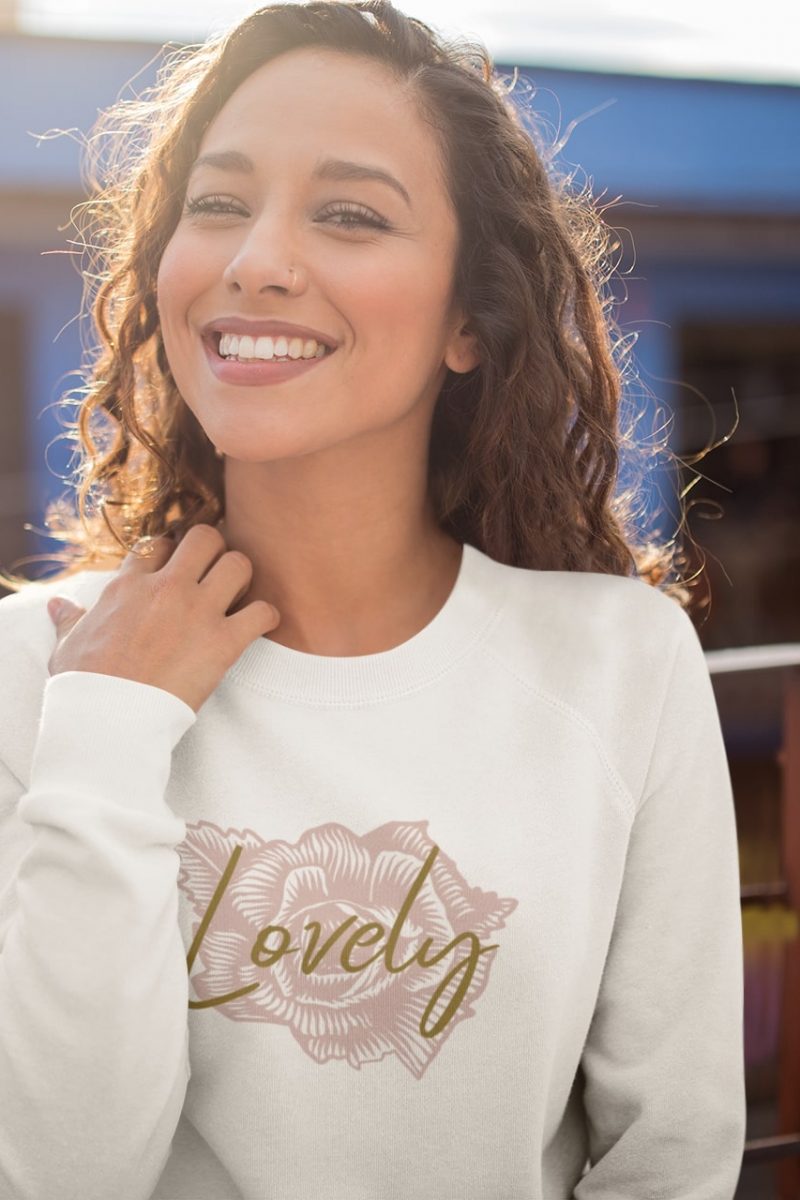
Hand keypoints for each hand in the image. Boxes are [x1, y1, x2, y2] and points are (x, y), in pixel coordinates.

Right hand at [46, 523, 279, 713]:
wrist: (107, 720)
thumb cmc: (84, 686)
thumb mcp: (68, 645)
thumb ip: (70, 619)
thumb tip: (57, 605)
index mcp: (127, 586)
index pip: (158, 544)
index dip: (171, 553)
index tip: (176, 568)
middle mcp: (165, 589)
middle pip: (205, 538)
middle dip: (214, 551)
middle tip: (214, 574)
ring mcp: (197, 612)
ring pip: (238, 564)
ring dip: (243, 578)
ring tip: (238, 596)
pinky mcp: (223, 643)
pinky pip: (262, 612)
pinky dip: (267, 616)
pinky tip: (260, 625)